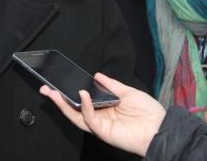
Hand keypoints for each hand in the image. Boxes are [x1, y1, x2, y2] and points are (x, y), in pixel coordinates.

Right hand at [40, 72, 165, 156]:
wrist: (160, 127)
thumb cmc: (148, 112)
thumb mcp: (127, 92)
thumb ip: (111, 85)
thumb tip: (97, 75)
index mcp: (105, 108)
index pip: (83, 101)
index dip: (70, 93)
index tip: (58, 83)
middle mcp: (100, 117)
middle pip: (74, 110)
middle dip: (59, 100)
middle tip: (46, 89)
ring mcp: (100, 125)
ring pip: (76, 116)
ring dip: (64, 104)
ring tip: (55, 92)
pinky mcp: (103, 131)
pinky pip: (89, 119)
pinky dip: (84, 107)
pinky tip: (82, 95)